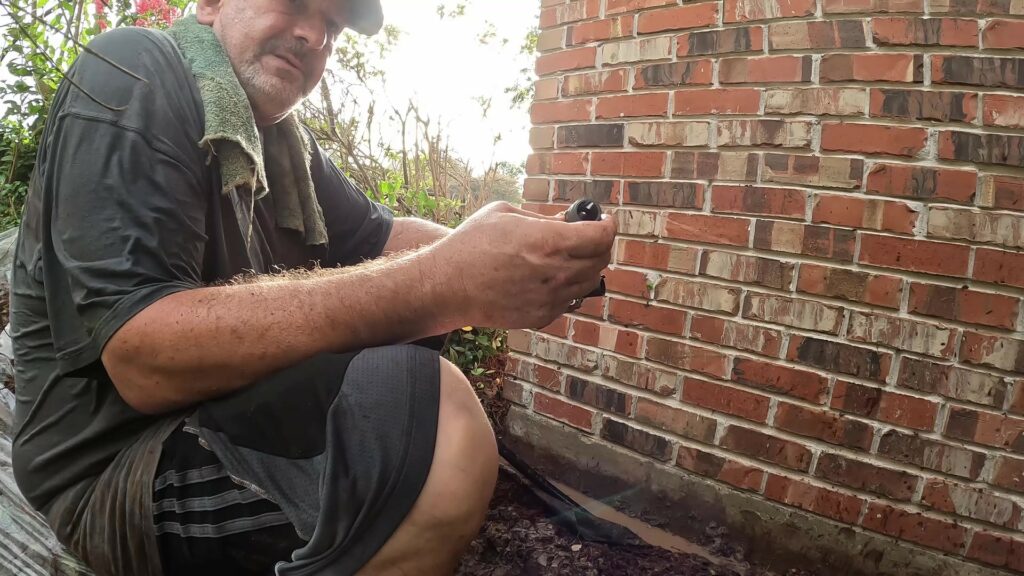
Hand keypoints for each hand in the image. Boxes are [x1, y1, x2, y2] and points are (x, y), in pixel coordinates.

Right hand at [428, 201, 615, 329]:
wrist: (446, 286)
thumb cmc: (471, 244)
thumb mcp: (506, 214)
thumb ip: (543, 218)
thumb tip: (568, 221)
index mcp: (549, 242)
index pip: (600, 236)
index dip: (608, 225)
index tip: (605, 220)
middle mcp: (555, 273)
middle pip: (600, 259)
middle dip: (600, 244)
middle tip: (590, 236)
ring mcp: (550, 299)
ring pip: (589, 283)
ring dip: (586, 266)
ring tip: (569, 255)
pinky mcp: (541, 317)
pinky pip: (569, 300)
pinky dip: (568, 286)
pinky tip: (549, 276)